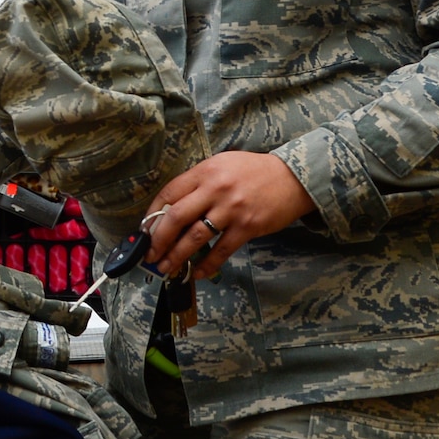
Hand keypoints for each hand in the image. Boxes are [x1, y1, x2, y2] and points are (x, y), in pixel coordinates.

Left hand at [143, 152, 315, 280]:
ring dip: (176, 256)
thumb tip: (171, 208)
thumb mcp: (222, 165)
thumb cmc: (254, 172)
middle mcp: (215, 189)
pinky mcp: (247, 226)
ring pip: (195, 237)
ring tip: (165, 267)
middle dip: (158, 239)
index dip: (152, 214)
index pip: (168, 193)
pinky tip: (197, 273)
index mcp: (205, 171)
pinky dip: (207, 264)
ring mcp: (231, 209)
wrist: (294, 177)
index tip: (144, 230)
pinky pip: (221, 250)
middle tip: (149, 254)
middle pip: (176, 217)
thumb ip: (198, 183)